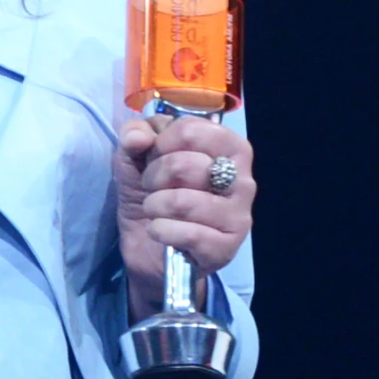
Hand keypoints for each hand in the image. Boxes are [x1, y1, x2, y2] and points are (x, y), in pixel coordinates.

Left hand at [115, 113, 255, 314]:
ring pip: (183, 201)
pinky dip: (160, 231)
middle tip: (152, 187)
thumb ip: (135, 133)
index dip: (160, 143)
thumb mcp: (136, 154)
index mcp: (230, 148)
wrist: (150, 244)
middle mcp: (243, 180)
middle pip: (184, 165)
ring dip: (154, 205)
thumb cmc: (153, 191)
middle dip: (153, 177)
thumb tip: (138, 137)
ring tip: (155, 209)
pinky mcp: (227, 248)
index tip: (154, 156)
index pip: (191, 130)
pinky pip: (187, 234)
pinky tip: (160, 231)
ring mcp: (239, 216)